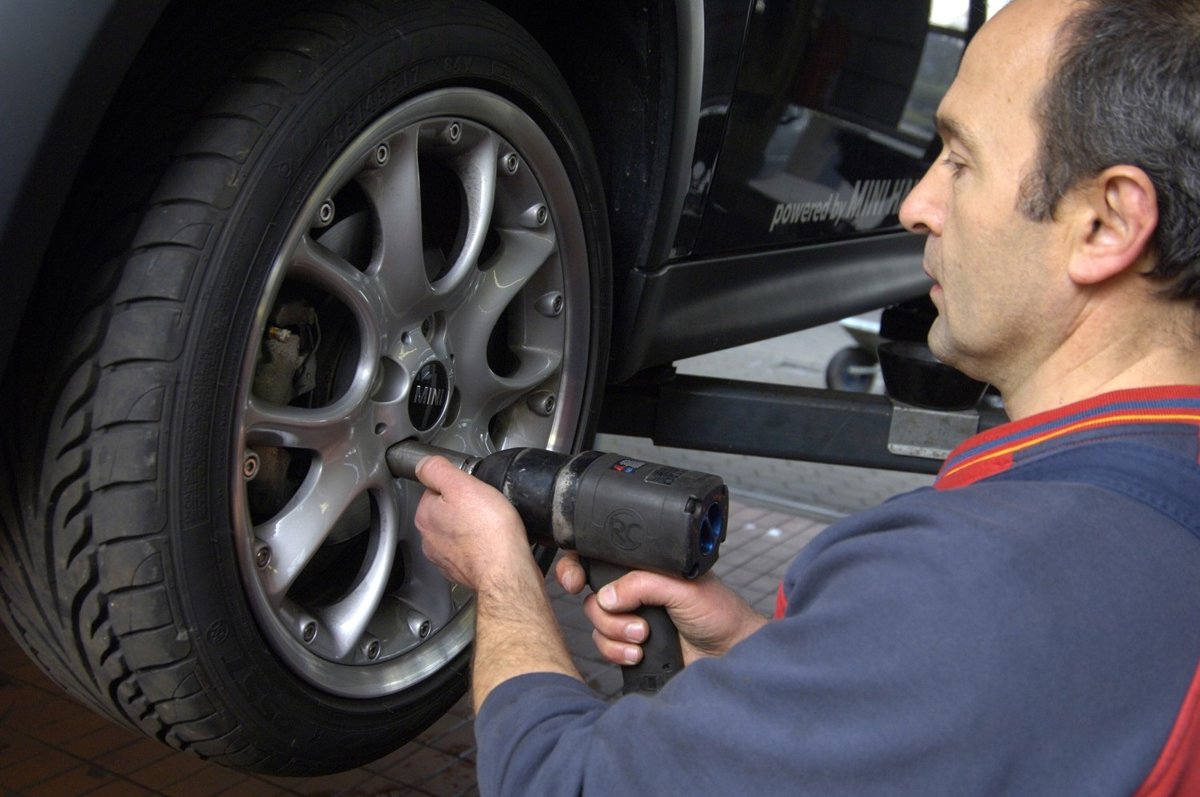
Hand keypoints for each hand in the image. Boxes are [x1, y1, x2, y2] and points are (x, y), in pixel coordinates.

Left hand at [415, 456, 580, 709]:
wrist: (507, 573)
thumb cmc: (489, 531)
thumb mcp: (463, 485)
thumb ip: (438, 470)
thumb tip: (424, 464)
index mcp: (426, 516)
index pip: (434, 490)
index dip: (455, 486)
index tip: (471, 488)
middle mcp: (430, 540)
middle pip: (446, 513)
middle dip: (463, 508)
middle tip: (486, 505)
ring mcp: (446, 560)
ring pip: (458, 534)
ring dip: (472, 529)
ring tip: (493, 525)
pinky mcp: (464, 573)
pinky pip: (471, 553)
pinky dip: (481, 548)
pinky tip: (495, 544)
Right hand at [555, 553, 767, 666]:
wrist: (730, 654)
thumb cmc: (719, 613)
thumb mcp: (683, 587)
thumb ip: (643, 584)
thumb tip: (607, 596)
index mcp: (644, 567)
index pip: (600, 558)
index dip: (577, 567)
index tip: (574, 582)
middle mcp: (634, 591)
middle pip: (592, 597)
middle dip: (606, 613)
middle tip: (632, 619)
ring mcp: (632, 619)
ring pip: (596, 624)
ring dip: (616, 634)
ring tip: (645, 637)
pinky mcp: (632, 646)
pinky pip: (605, 648)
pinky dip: (618, 652)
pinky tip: (640, 653)